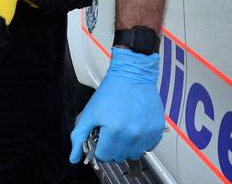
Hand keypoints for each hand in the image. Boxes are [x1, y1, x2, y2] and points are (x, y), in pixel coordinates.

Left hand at [69, 47, 163, 163]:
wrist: (133, 74)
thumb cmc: (112, 90)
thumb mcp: (90, 112)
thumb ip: (79, 136)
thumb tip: (74, 157)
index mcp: (114, 129)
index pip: (104, 156)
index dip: (99, 149)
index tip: (101, 141)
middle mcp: (133, 133)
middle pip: (119, 157)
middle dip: (112, 148)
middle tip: (111, 133)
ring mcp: (147, 133)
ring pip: (134, 154)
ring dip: (127, 147)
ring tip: (123, 130)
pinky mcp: (157, 130)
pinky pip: (148, 147)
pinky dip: (141, 142)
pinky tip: (135, 129)